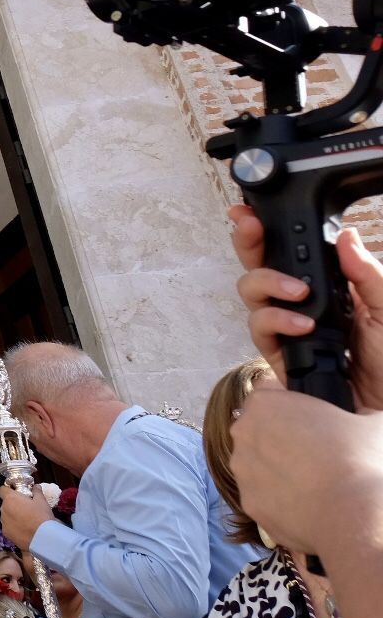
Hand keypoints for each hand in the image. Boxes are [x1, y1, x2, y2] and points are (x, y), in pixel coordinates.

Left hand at [0, 484, 53, 551]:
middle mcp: (3, 509)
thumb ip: (37, 492)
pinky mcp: (6, 533)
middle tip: (25, 508)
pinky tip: (24, 530)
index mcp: (10, 499)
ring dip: (13, 516)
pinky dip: (14, 527)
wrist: (43, 538)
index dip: (9, 490)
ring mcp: (4, 522)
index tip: (17, 493)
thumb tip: (36, 487)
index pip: (2, 489)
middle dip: (13, 505)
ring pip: (6, 516)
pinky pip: (8, 527)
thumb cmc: (41, 516)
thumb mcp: (42, 501)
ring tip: (26, 521)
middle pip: (5, 504)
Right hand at [231, 204, 382, 410]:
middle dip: (248, 242)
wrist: (382, 405)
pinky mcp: (278, 352)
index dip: (266, 230)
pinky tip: (301, 325)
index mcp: (326, 284)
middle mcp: (299, 301)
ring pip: (251, 292)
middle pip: (258, 264)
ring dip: (268, 283)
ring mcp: (285, 325)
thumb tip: (346, 237)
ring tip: (297, 292)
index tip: (251, 211)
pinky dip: (276, 320)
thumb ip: (367, 275)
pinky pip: (259, 328)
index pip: (290, 251)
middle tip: (250, 227)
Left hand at [231, 389, 382, 555]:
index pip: (267, 390)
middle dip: (281, 436)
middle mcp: (244, 433)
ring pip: (256, 463)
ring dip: (277, 468)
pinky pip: (262, 495)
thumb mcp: (371, 423)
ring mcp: (242, 470)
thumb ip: (358, 412)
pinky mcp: (249, 502)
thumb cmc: (360, 462)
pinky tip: (305, 503)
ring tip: (313, 481)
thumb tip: (363, 416)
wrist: (353, 517)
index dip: (288, 401)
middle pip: (258, 428)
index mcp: (266, 404)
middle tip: (315, 451)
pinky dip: (279, 498)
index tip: (306, 415)